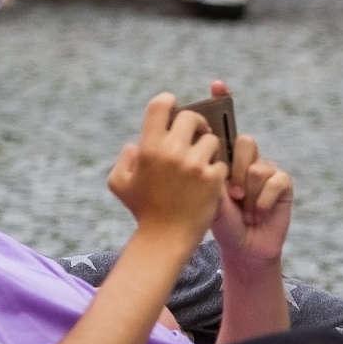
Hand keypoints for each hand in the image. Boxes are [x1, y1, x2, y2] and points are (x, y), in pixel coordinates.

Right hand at [108, 94, 227, 254]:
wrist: (164, 240)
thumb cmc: (142, 210)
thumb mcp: (120, 183)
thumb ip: (126, 158)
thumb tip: (138, 143)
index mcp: (148, 146)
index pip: (161, 104)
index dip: (169, 102)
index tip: (174, 109)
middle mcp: (171, 151)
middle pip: (192, 117)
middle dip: (196, 125)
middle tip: (196, 136)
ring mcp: (194, 164)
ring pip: (212, 139)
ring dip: (209, 149)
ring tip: (203, 162)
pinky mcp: (212, 179)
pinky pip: (222, 162)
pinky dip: (217, 170)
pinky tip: (210, 182)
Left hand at [211, 133, 293, 266]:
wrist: (245, 248)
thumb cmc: (226, 225)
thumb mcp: (213, 202)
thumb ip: (214, 179)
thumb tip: (215, 160)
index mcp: (229, 162)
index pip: (226, 140)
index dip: (222, 159)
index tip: (219, 185)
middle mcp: (249, 162)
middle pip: (246, 143)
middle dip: (238, 172)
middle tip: (235, 196)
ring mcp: (267, 171)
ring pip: (258, 170)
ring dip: (250, 198)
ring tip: (246, 214)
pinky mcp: (284, 183)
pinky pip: (275, 182)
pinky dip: (264, 203)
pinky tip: (259, 215)